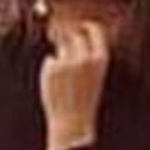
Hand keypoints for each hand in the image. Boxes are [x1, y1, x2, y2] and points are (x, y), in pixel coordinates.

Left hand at [40, 20, 109, 149]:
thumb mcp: (95, 75)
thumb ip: (88, 54)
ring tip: (64, 81)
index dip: (86, 27)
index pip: (94, 29)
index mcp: (100, 59)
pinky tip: (55, 85)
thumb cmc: (84, 100)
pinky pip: (49, 60)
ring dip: (60, 59)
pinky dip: (50, 70)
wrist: (72, 122)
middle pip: (74, 35)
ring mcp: (67, 61)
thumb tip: (73, 31)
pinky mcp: (52, 67)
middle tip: (67, 58)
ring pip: (60, 48)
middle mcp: (85, 58)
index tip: (80, 27)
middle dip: (69, 41)